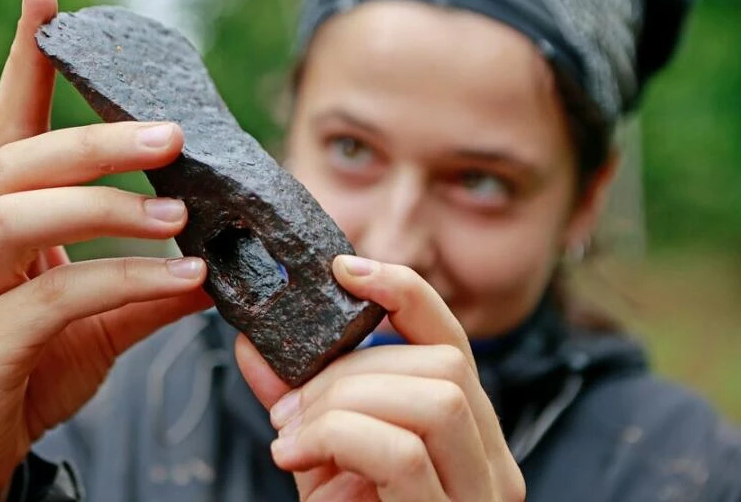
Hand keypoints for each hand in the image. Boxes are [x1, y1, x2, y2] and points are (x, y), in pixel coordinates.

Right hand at [0, 0, 210, 500]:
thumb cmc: (24, 379)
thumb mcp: (95, 327)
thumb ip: (145, 293)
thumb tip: (212, 267)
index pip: (11, 132)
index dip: (28, 66)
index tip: (49, 5)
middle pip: (20, 162)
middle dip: (95, 139)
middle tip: (169, 132)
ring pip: (22, 215)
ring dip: (109, 205)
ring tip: (179, 211)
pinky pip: (55, 296)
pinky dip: (126, 280)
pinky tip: (185, 281)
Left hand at [237, 256, 525, 500]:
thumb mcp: (323, 460)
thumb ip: (299, 401)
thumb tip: (253, 343)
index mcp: (468, 433)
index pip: (453, 339)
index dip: (404, 292)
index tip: (345, 267)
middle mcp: (493, 461)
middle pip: (443, 363)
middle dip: (351, 367)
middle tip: (290, 405)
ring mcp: (481, 497)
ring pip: (435, 396)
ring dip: (345, 401)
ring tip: (294, 436)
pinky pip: (404, 451)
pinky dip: (339, 437)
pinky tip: (296, 460)